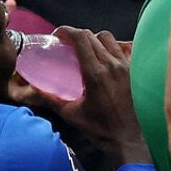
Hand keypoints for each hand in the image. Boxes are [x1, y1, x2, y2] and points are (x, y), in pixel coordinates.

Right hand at [30, 27, 151, 164]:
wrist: (129, 139)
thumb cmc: (100, 128)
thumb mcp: (71, 114)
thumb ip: (51, 99)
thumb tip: (33, 88)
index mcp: (95, 72)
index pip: (81, 38)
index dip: (67, 31)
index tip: (57, 35)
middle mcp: (112, 64)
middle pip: (93, 36)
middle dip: (77, 36)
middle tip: (68, 44)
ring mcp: (127, 65)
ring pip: (110, 39)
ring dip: (96, 40)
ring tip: (88, 50)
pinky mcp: (137, 70)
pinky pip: (126, 47)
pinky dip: (116, 46)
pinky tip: (109, 55)